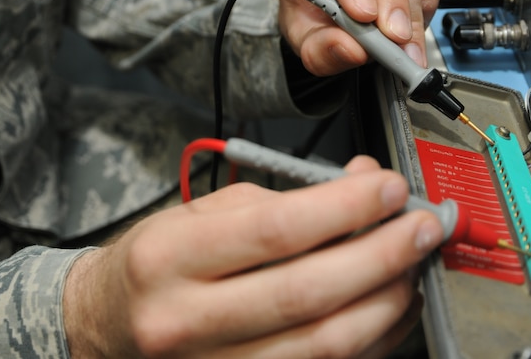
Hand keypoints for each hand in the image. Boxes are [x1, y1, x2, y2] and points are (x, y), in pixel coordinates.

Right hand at [64, 155, 443, 357]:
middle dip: (381, 254)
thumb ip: (280, 201)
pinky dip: (371, 339)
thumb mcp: (200, 214)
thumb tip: (360, 187)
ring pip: (324, 343)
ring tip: (415, 263)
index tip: (389, 188)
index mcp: (169, 259)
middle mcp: (187, 320)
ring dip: (386, 301)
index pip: (274, 231)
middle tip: (423, 225)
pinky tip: (390, 305)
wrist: (108, 326)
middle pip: (307, 292)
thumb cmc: (157, 264)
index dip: (344, 207)